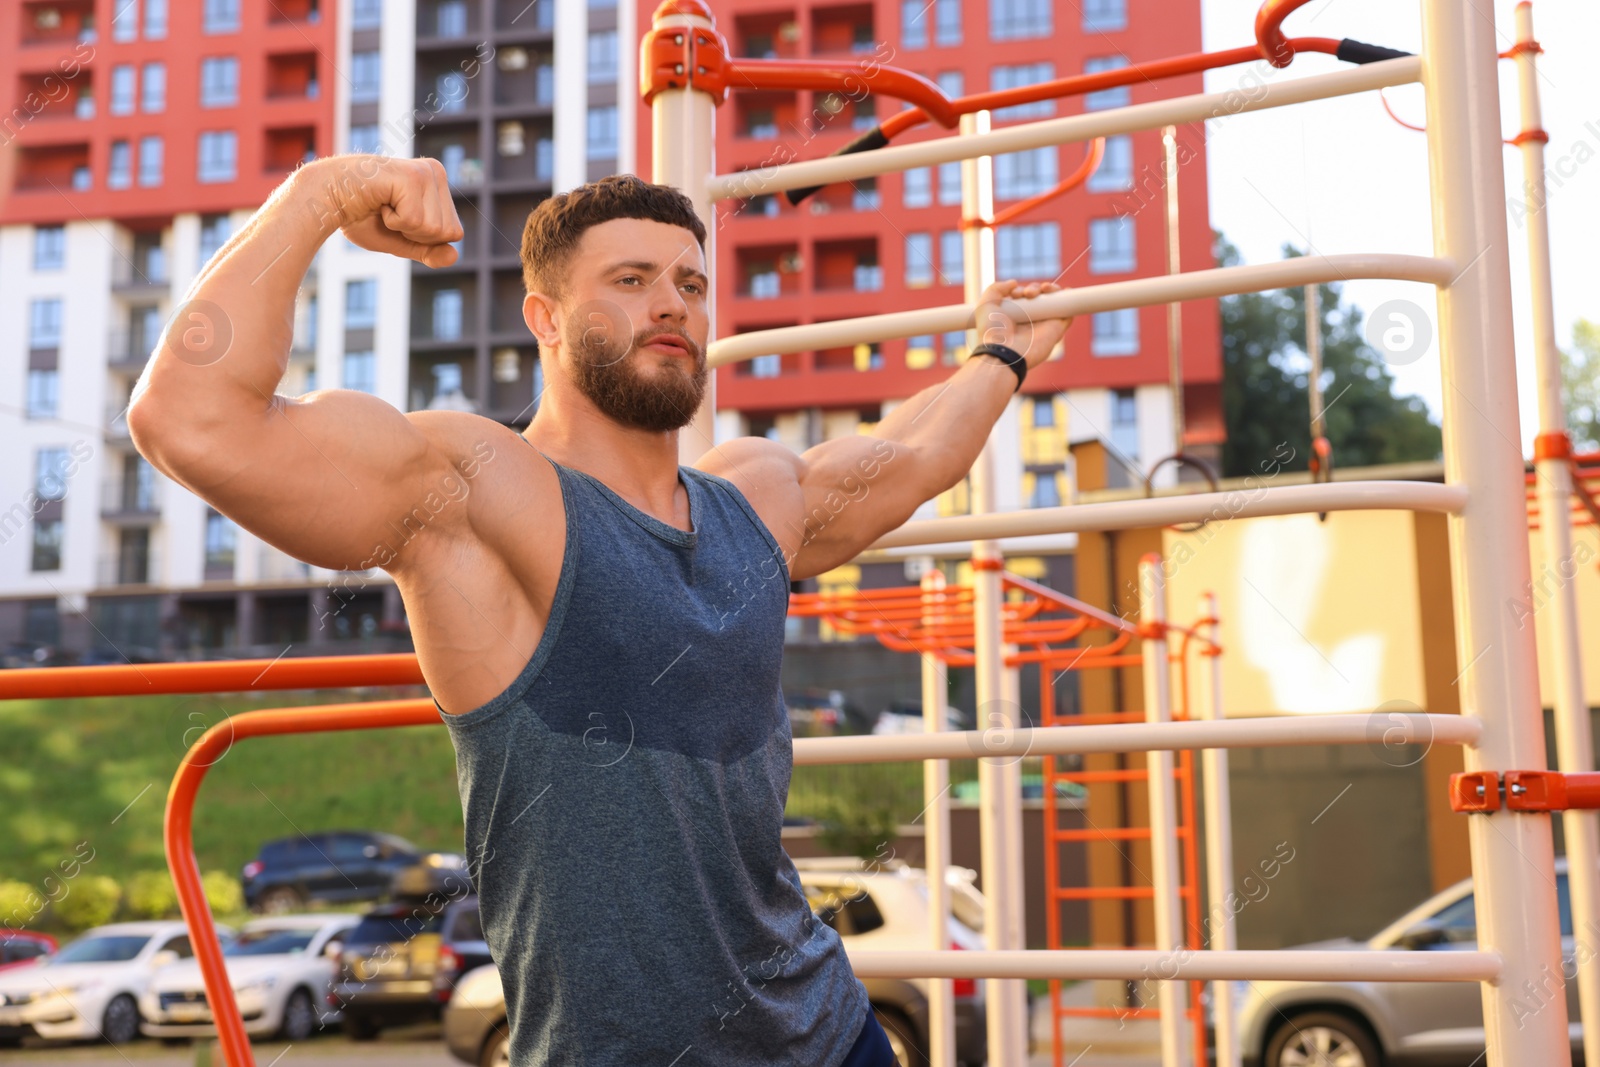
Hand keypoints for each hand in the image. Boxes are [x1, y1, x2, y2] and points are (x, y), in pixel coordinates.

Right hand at [300, 155, 464, 268]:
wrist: (325, 199)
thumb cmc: (361, 216)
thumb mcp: (401, 239)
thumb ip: (428, 250)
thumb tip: (454, 257)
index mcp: (438, 184)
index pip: (454, 233)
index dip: (424, 238)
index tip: (398, 218)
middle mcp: (436, 172)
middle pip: (449, 232)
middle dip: (416, 234)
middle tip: (389, 212)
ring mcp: (426, 172)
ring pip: (435, 229)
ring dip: (403, 227)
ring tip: (384, 206)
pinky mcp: (412, 177)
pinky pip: (416, 221)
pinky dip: (393, 221)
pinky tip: (379, 202)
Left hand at [972, 279, 1072, 368]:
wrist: (1004, 351)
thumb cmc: (992, 332)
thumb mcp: (985, 305)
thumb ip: (996, 288)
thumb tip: (1014, 283)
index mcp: (1014, 315)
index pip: (1024, 298)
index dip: (1022, 290)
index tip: (1015, 294)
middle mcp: (1030, 319)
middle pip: (1040, 297)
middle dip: (1035, 288)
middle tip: (1028, 294)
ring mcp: (1044, 324)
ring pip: (1054, 301)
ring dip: (1052, 289)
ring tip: (1043, 290)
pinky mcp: (1056, 329)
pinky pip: (1068, 312)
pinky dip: (1068, 299)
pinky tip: (1062, 291)